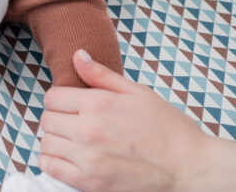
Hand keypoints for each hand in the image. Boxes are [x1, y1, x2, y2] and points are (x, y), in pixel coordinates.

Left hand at [38, 50, 235, 191]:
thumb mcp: (138, 92)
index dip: (60, 98)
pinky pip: (51, 168)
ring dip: (55, 139)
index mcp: (99, 103)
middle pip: (46, 119)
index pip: (52, 97)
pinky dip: (53, 162)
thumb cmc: (168, 127)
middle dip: (57, 117)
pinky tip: (69, 157)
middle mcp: (88, 130)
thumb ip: (102, 75)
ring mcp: (88, 159)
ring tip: (73, 139)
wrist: (189, 167)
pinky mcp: (90, 183)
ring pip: (46, 144)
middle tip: (74, 121)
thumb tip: (78, 55)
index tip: (71, 103)